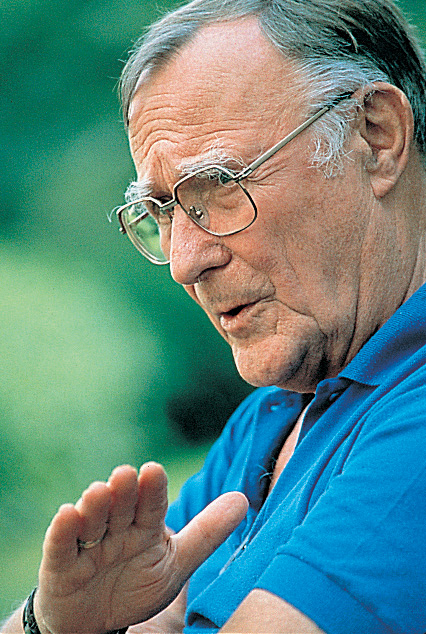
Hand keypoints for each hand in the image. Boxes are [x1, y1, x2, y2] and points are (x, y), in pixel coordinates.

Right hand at [34, 462, 247, 633]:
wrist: (97, 623)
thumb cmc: (137, 586)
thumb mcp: (177, 563)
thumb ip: (208, 533)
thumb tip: (243, 499)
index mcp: (145, 526)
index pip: (152, 504)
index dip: (152, 488)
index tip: (154, 470)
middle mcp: (116, 528)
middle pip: (121, 506)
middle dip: (124, 491)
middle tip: (126, 475)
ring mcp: (87, 544)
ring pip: (91, 520)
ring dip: (95, 506)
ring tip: (99, 492)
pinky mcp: (60, 564)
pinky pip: (60, 546)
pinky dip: (62, 531)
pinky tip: (67, 514)